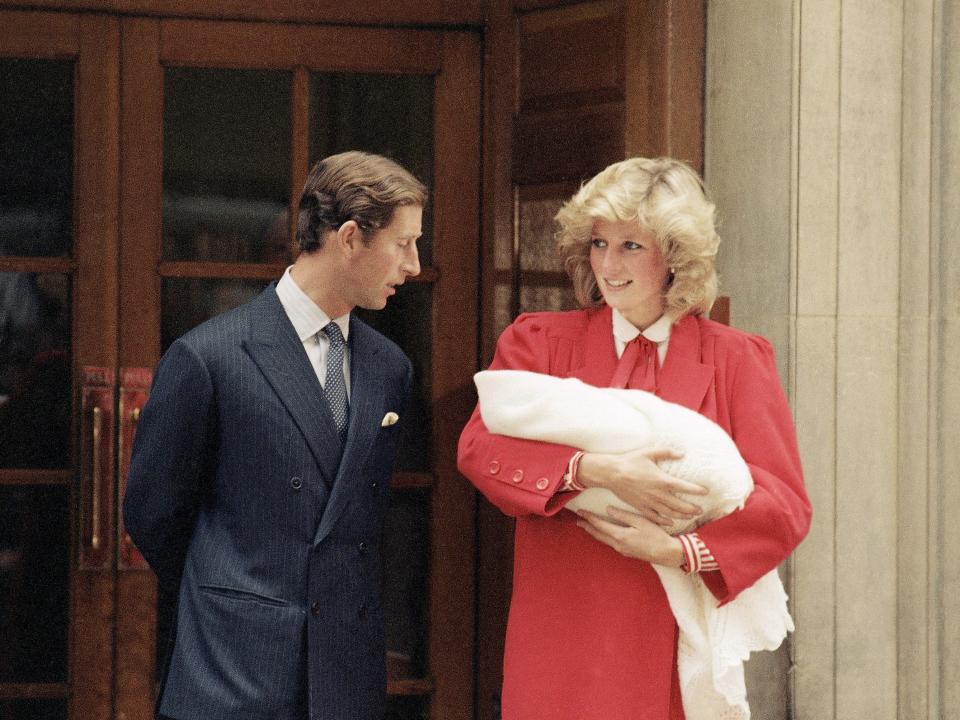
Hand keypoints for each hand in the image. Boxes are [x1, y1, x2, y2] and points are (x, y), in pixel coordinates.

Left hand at [576, 506, 683, 565]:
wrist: (667, 553)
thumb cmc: (656, 535)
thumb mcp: (640, 521)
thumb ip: (623, 515)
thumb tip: (608, 509)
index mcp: (619, 535)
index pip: (599, 525)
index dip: (589, 518)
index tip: (580, 512)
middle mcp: (618, 545)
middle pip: (598, 535)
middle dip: (587, 527)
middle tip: (578, 520)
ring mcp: (622, 550)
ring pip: (603, 540)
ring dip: (594, 533)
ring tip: (587, 526)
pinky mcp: (627, 553)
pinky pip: (610, 544)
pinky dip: (603, 537)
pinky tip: (604, 534)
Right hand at [577, 447, 708, 526]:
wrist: (611, 473)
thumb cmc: (631, 461)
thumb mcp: (649, 452)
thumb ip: (667, 452)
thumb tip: (682, 453)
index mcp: (662, 480)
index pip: (684, 487)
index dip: (697, 490)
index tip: (705, 491)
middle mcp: (657, 493)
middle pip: (679, 504)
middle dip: (692, 508)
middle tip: (701, 510)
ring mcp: (649, 502)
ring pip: (669, 512)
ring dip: (682, 515)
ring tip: (690, 516)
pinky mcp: (641, 506)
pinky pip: (655, 517)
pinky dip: (665, 521)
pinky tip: (671, 522)